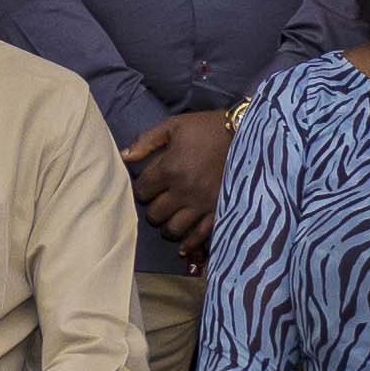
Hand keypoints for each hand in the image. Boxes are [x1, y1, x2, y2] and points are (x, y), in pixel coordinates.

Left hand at [121, 109, 240, 251]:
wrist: (246, 135)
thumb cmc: (206, 128)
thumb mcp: (173, 126)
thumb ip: (145, 141)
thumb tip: (123, 157)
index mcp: (170, 169)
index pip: (142, 192)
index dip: (141, 190)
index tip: (148, 186)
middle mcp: (183, 191)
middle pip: (155, 214)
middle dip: (153, 209)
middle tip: (158, 203)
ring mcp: (202, 204)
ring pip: (173, 230)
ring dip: (167, 227)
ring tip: (169, 219)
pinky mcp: (218, 212)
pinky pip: (199, 237)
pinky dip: (188, 243)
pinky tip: (182, 244)